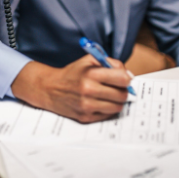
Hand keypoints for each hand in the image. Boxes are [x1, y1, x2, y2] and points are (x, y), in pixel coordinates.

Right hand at [11, 56, 130, 122]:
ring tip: (109, 95)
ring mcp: (87, 105)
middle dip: (123, 91)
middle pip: (122, 95)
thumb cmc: (72, 73)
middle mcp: (89, 90)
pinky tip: (100, 102)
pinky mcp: (85, 117)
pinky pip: (108, 115)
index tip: (125, 79)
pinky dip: (108, 109)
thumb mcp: (89, 60)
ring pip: (117, 107)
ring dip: (117, 101)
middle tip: (118, 88)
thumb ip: (110, 63)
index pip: (122, 78)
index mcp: (91, 74)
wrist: (50, 88)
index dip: (127, 78)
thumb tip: (128, 75)